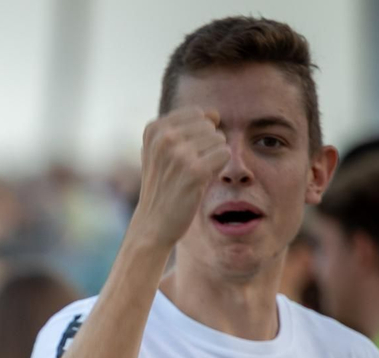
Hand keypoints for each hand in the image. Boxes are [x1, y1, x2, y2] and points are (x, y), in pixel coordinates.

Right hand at [132, 107, 230, 249]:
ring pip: (219, 139)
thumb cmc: (163, 186)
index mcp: (154, 129)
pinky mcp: (194, 171)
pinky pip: (225, 154)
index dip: (198, 135)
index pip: (198, 114)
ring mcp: (178, 154)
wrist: (153, 224)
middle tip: (187, 168)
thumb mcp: (160, 150)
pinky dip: (218, 168)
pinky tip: (201, 181)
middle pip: (210, 125)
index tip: (181, 156)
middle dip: (206, 146)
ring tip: (192, 175)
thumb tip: (215, 113)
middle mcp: (164, 138)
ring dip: (212, 158)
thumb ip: (183, 126)